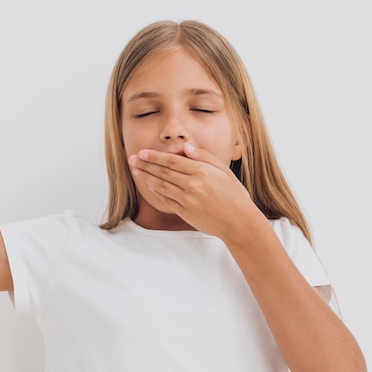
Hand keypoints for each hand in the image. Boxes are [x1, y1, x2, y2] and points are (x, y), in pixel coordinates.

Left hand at [128, 142, 258, 240]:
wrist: (240, 222)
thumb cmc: (235, 195)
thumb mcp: (224, 171)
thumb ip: (205, 157)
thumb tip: (186, 148)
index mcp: (202, 171)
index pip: (172, 160)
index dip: (155, 156)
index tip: (142, 153)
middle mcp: (193, 185)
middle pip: (163, 172)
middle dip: (145, 165)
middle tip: (132, 159)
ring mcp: (188, 200)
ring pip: (162, 186)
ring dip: (147, 178)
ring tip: (136, 171)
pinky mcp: (185, 213)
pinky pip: (167, 200)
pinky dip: (156, 193)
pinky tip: (149, 186)